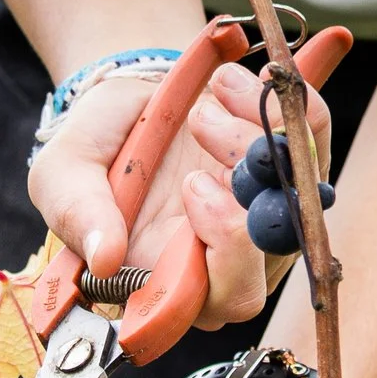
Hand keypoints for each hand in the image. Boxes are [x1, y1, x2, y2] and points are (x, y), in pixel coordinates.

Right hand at [28, 63, 332, 331]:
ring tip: (212, 90)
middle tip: (201, 124)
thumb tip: (106, 259)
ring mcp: (268, 214)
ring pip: (298, 190)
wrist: (128, 99)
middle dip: (246, 185)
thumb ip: (80, 216)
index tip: (193, 189)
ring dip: (257, 129)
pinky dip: (282, 101)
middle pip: (274, 253)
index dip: (227, 254)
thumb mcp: (65, 176)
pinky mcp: (291, 166)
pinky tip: (244, 79)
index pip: (224, 298)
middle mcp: (232, 259)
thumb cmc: (95, 151)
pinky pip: (311, 139)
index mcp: (174, 279)